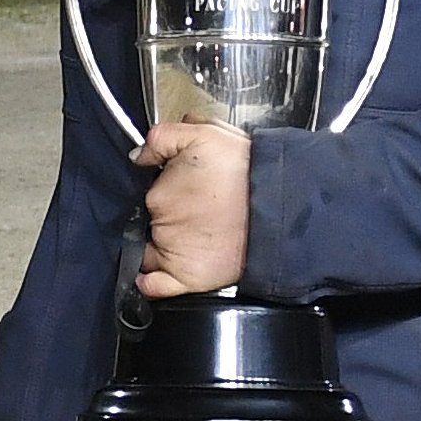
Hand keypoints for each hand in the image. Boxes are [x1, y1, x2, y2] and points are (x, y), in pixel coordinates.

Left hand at [132, 120, 249, 296]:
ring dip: (159, 246)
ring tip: (190, 235)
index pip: (144, 195)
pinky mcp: (191, 277)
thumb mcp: (205, 133)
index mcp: (160, 193)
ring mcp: (175, 253)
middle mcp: (163, 225)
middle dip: (162, 217)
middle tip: (191, 210)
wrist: (281, 201)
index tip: (171, 189)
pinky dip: (149, 284)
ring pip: (152, 251)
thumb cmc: (248, 168)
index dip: (156, 191)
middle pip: (148, 223)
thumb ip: (164, 137)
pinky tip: (148, 277)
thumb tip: (139, 153)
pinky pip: (156, 286)